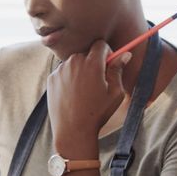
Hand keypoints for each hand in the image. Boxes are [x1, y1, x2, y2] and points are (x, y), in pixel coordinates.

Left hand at [46, 40, 131, 156]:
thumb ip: (118, 70)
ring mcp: (60, 70)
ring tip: (84, 92)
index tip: (108, 65)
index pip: (100, 44)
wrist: (73, 131)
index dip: (106, 53)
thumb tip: (125, 54)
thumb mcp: (115, 93)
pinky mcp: (52, 79)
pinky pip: (63, 72)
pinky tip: (73, 95)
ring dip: (80, 70)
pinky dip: (69, 79)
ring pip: (74, 63)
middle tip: (97, 82)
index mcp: (92, 64)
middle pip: (86, 53)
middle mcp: (74, 62)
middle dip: (93, 63)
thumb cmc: (97, 113)